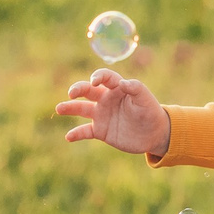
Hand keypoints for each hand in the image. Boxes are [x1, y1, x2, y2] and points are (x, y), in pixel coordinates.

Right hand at [55, 68, 170, 155]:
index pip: (104, 77)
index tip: (94, 82)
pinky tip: (69, 137)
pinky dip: (76, 134)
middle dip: (77, 89)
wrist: (154, 134)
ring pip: (81, 109)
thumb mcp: (146, 100)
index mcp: (117, 88)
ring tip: (59, 109)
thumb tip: (123, 82)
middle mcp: (106, 99)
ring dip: (69, 108)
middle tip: (71, 94)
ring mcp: (101, 115)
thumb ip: (136, 88)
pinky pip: (85, 131)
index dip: (97, 77)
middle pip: (87, 91)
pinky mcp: (100, 130)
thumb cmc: (151, 112)